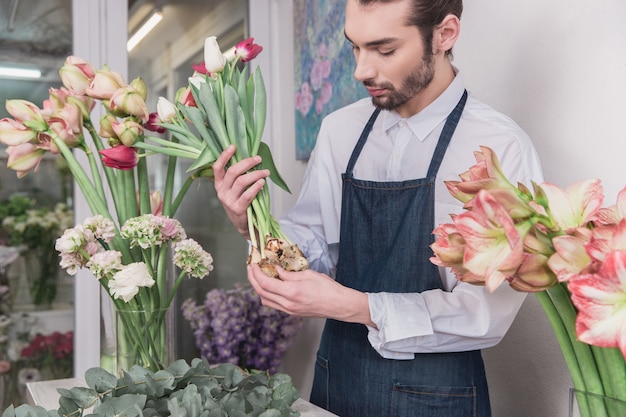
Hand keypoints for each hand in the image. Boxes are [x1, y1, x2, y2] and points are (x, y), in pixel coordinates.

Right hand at [213, 145, 269, 237]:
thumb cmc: (240, 202)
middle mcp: (221, 191)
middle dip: (247, 163)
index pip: (217, 167)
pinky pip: (248, 194)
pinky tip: (262, 182)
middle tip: (258, 159)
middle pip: (233, 172)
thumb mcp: (234, 189)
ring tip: (266, 172)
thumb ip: (237, 176)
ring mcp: (228, 200)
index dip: (224, 156)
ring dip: (256, 174)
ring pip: (242, 181)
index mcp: (219, 184)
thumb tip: (250, 159)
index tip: (233, 146)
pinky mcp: (237, 208)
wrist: (242, 224)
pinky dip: (256, 186)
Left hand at [247, 263, 374, 326]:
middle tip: (251, 268)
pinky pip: (274, 304)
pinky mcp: (292, 313)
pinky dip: (268, 294)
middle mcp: (287, 304)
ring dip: (259, 288)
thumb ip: (289, 274)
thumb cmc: (328, 288)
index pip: (265, 283)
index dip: (255, 273)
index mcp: (291, 292)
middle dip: (253, 279)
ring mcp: (289, 311)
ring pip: (265, 300)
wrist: (339, 305)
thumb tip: (276, 270)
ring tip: (260, 276)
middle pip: (261, 293)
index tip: (253, 264)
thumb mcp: (308, 274)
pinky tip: (271, 286)